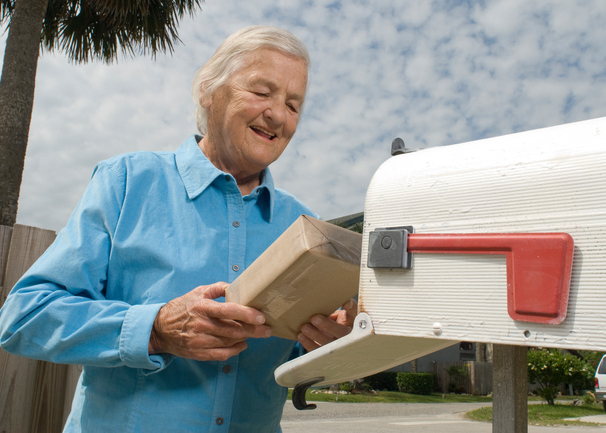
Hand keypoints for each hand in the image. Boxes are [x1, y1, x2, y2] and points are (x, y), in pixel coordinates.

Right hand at [148, 282, 271, 360]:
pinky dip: (235, 350)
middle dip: (254, 330)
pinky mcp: (199, 353)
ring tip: (257, 334)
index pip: (228, 311)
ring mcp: (200, 340)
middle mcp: (201, 325)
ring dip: (246, 338)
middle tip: (267, 329)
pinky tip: (242, 344)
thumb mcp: (197, 292)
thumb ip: (217, 289)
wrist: (160, 329)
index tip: (261, 316)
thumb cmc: (182, 308)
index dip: (246, 314)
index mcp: (202, 307)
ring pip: (229, 342)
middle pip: (233, 329)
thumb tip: (234, 287)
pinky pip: (222, 354)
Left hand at [297, 298, 356, 351]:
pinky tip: (301, 335)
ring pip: (329, 343)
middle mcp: (348, 334)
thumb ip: (331, 309)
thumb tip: (316, 303)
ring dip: (315, 335)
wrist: (333, 335)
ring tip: (304, 327)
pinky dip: (309, 344)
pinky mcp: (328, 354)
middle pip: (342, 332)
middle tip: (314, 318)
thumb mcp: (337, 313)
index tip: (346, 303)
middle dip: (328, 326)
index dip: (352, 308)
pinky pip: (319, 351)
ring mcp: (339, 346)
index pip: (354, 313)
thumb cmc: (334, 320)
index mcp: (352, 320)